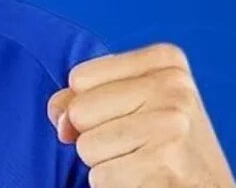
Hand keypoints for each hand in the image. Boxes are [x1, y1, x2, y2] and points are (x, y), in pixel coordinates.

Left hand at [48, 43, 235, 186]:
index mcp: (166, 61)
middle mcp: (174, 86)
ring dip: (105, 163)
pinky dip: (115, 185)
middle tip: (138, 144)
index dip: (89, 104)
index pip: (79, 77)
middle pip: (79, 110)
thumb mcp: (130, 103)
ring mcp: (172, 125)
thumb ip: (81, 97)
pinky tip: (147, 179)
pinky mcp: (165, 165)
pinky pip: (100, 177)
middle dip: (95, 134)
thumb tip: (61, 122)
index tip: (129, 116)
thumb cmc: (164, 146)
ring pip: (86, 146)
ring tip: (143, 162)